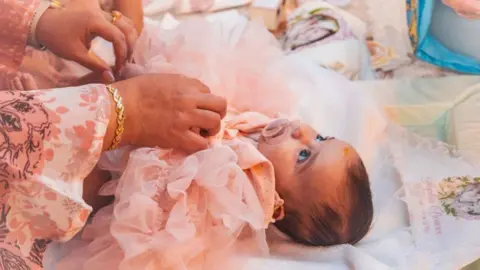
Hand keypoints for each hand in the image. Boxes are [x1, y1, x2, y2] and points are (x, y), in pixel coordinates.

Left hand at [35, 1, 137, 80]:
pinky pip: (120, 21)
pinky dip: (124, 32)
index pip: (118, 37)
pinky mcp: (100, 15)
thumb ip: (96, 66)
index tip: (118, 68)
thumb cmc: (56, 38)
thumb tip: (112, 78)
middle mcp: (101, 14)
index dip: (122, 54)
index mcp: (95, 22)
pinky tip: (121, 45)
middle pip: (127, 28)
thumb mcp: (75, 54)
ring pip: (126, 22)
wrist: (42, 23)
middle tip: (124, 64)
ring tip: (125, 55)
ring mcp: (101, 13)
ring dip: (130, 39)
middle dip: (129, 47)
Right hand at [108, 74, 226, 152]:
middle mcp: (190, 101)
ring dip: (212, 128)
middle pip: (220, 105)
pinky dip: (201, 143)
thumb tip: (195, 93)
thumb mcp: (163, 79)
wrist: (121, 110)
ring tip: (203, 131)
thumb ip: (182, 85)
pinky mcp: (178, 137)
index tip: (197, 105)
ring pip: (215, 123)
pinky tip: (194, 141)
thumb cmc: (136, 91)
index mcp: (185, 85)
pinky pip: (202, 143)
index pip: (208, 91)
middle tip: (209, 119)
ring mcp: (186, 120)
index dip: (204, 99)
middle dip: (217, 112)